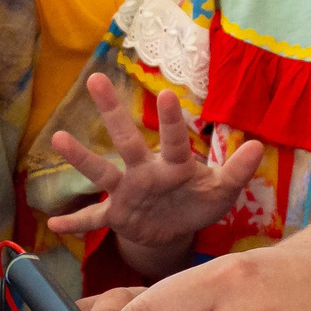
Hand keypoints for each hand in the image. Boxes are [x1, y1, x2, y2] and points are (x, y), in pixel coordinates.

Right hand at [48, 74, 262, 275]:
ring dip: (81, 157)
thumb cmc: (198, 202)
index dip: (170, 121)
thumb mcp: (222, 191)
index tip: (166, 94)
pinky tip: (53, 225)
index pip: (173, 141)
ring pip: (101, 172)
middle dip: (112, 112)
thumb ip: (238, 171)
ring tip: (58, 138)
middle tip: (96, 80)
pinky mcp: (117, 216)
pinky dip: (75, 223)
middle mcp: (145, 172)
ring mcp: (127, 192)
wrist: (175, 230)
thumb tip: (258, 146)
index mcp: (174, 166)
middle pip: (126, 140)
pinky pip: (93, 220)